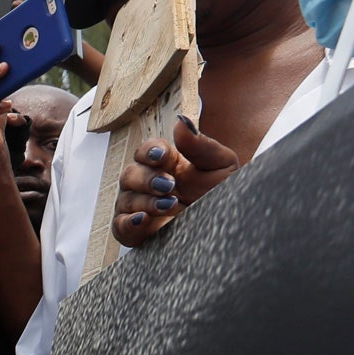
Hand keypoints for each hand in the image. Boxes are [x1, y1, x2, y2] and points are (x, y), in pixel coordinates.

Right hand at [113, 116, 240, 246]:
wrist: (233, 227)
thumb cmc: (227, 193)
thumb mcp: (221, 166)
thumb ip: (201, 145)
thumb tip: (181, 121)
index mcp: (167, 164)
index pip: (146, 151)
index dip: (149, 151)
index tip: (162, 156)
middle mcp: (148, 184)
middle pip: (130, 174)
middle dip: (148, 179)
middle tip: (169, 185)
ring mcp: (141, 208)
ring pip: (125, 200)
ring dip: (145, 202)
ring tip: (170, 206)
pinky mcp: (138, 232)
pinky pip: (120, 227)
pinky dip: (127, 223)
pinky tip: (143, 220)